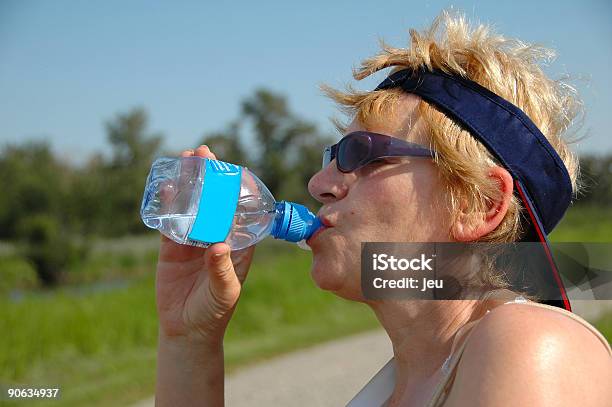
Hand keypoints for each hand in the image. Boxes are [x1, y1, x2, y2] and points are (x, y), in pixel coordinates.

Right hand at [155, 145, 254, 345]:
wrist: (186, 329)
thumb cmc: (214, 310)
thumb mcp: (225, 291)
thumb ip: (222, 270)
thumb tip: (219, 246)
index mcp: (238, 242)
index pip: (241, 209)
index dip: (238, 188)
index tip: (235, 168)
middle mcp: (217, 235)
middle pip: (214, 199)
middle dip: (210, 176)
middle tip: (204, 152)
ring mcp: (194, 238)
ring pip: (192, 204)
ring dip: (188, 182)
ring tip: (185, 158)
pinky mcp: (172, 246)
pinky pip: (170, 220)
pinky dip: (167, 203)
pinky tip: (164, 186)